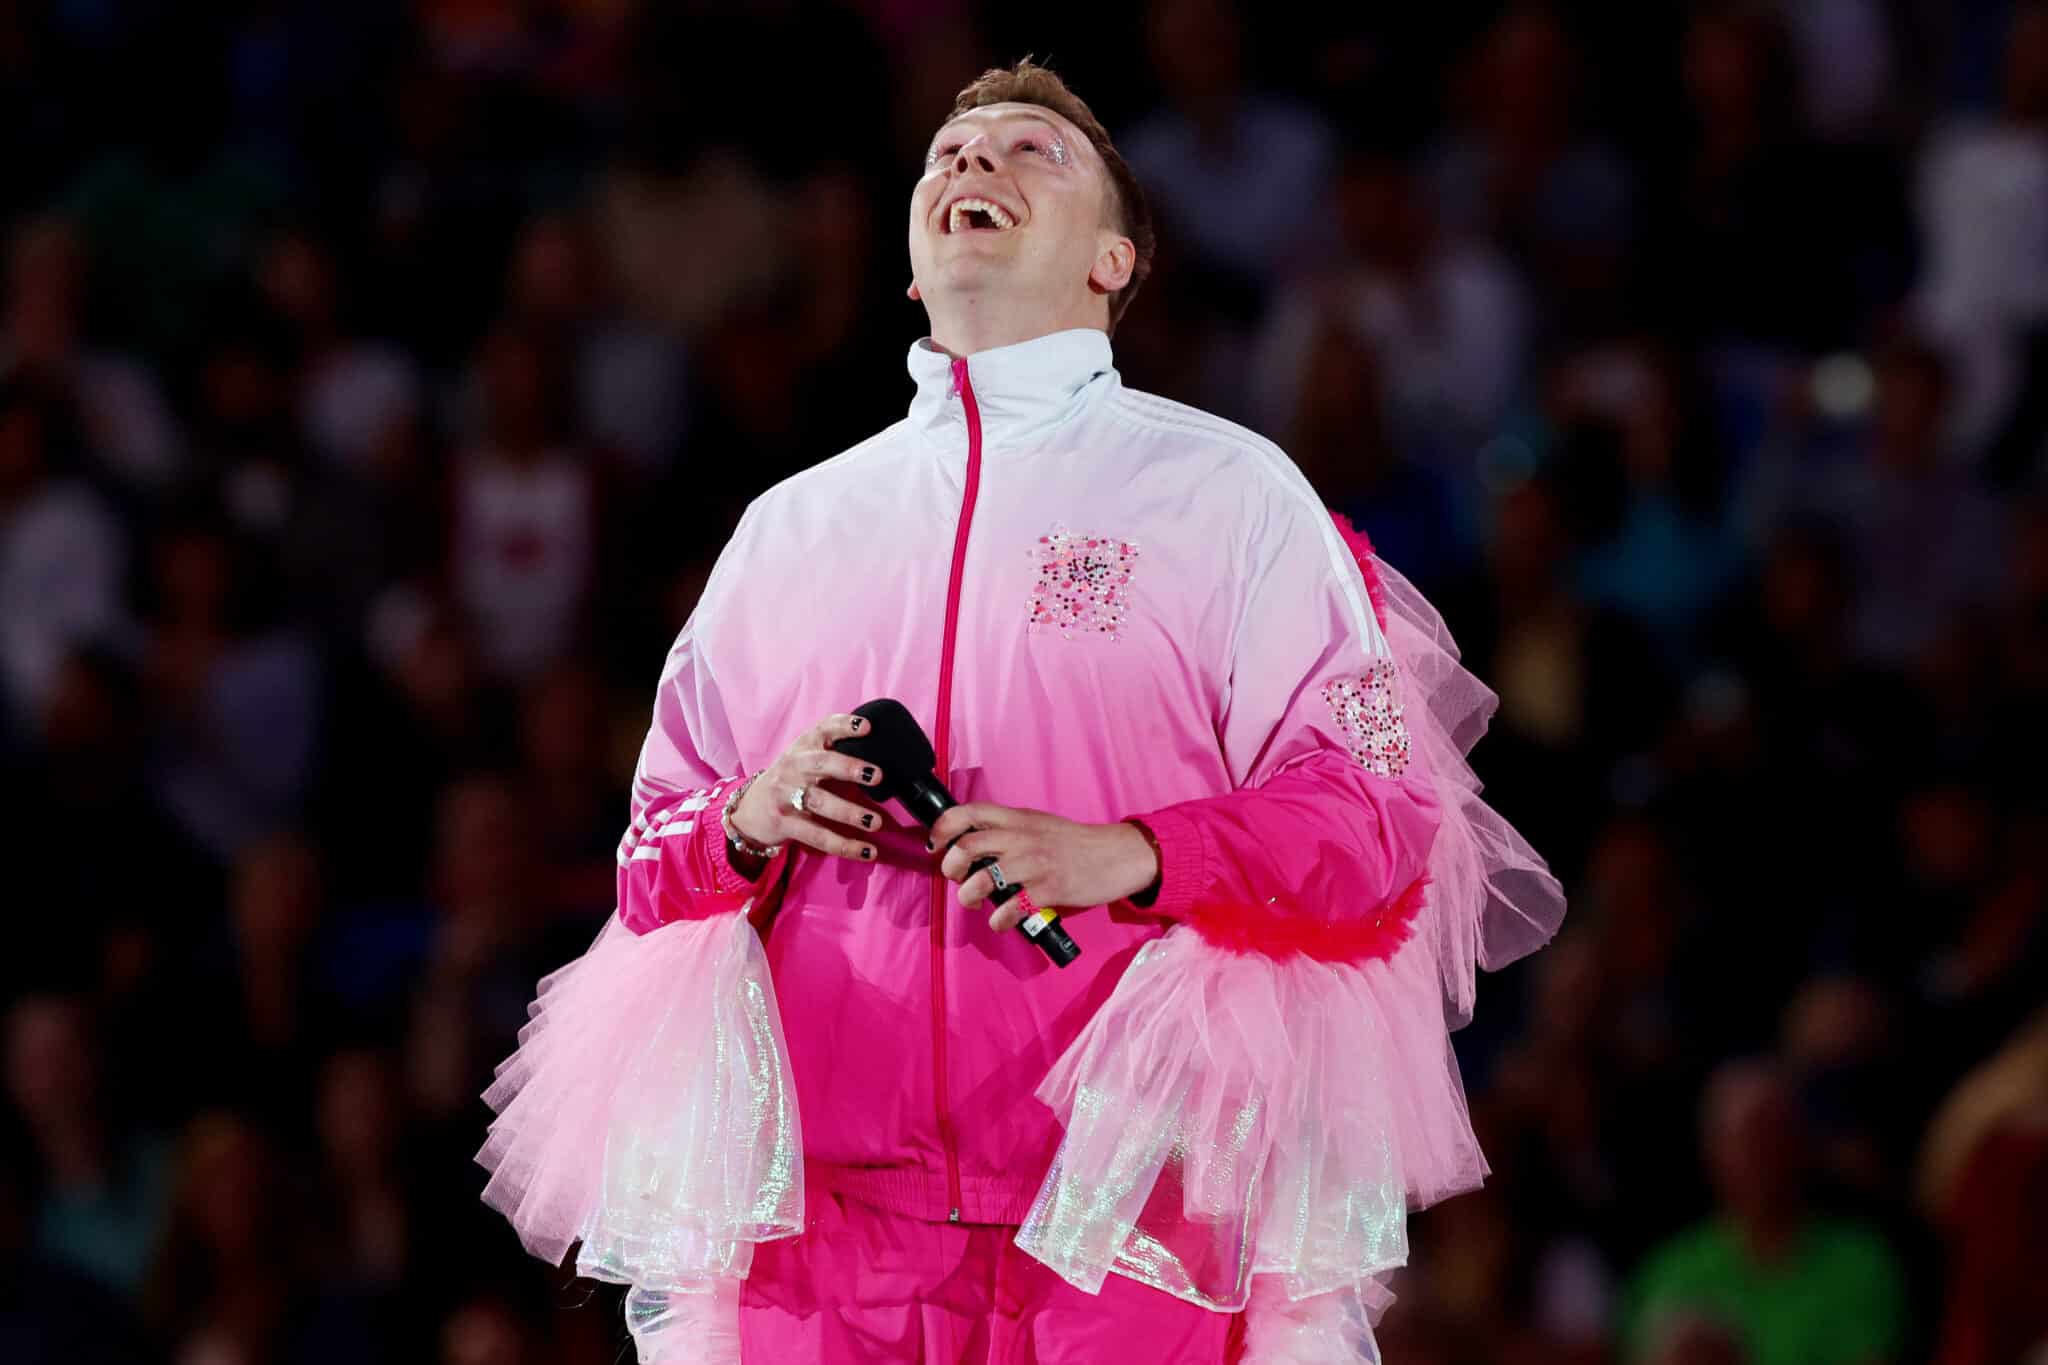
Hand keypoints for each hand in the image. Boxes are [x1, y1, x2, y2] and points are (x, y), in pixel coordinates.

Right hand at [731, 712, 894, 861]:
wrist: (749, 811)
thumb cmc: (791, 781)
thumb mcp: (806, 760)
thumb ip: (835, 755)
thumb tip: (884, 761)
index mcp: (803, 747)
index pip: (824, 729)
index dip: (844, 726)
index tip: (867, 726)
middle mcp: (794, 767)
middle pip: (821, 763)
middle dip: (849, 767)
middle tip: (877, 775)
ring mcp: (786, 795)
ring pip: (820, 802)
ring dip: (850, 813)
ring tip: (875, 822)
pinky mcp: (784, 823)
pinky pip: (817, 836)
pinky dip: (844, 845)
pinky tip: (867, 851)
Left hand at [927, 803, 1159, 930]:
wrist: (1116, 855)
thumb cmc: (1074, 843)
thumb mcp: (1037, 824)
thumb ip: (1007, 831)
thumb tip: (972, 848)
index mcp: (1016, 819)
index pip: (969, 812)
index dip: (943, 827)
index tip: (936, 846)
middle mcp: (1022, 837)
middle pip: (968, 845)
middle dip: (951, 866)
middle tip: (956, 878)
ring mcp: (1036, 864)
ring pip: (984, 879)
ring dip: (969, 895)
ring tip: (973, 902)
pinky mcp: (1050, 889)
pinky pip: (1012, 908)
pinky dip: (999, 920)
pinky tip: (1001, 921)